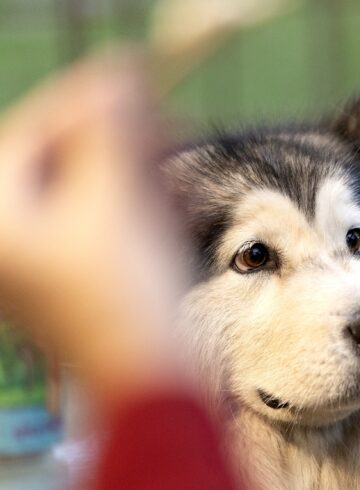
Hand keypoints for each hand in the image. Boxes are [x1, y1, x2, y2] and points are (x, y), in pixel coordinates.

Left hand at [0, 53, 188, 408]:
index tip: (130, 79)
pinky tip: (167, 203)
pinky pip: (100, 220)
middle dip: (115, 140)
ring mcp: (42, 259)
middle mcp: (10, 239)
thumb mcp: (113, 203)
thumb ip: (109, 132)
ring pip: (85, 190)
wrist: (151, 376)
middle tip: (163, 124)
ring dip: (132, 171)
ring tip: (174, 169)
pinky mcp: (74, 273)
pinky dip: (133, 203)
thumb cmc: (124, 297)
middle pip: (58, 161)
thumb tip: (117, 76)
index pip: (28, 136)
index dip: (81, 102)